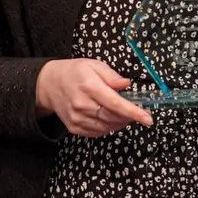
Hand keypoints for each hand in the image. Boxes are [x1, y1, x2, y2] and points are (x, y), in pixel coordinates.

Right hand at [35, 58, 152, 136]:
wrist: (49, 85)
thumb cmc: (74, 73)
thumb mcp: (93, 65)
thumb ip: (111, 75)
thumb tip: (127, 84)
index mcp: (89, 87)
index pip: (115, 103)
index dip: (134, 112)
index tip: (148, 118)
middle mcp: (82, 105)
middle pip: (113, 117)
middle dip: (130, 116)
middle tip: (138, 111)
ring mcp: (78, 119)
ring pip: (108, 127)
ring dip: (120, 122)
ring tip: (123, 112)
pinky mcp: (75, 128)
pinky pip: (98, 132)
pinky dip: (109, 127)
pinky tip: (110, 117)